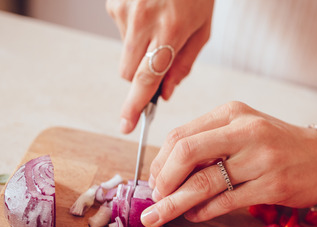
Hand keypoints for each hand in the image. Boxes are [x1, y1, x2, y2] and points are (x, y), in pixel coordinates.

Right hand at [106, 0, 213, 133]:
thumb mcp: (203, 29)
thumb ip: (184, 64)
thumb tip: (164, 94)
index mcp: (170, 31)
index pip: (146, 79)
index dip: (134, 105)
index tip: (125, 125)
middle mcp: (142, 21)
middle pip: (128, 73)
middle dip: (141, 77)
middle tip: (159, 63)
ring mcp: (124, 11)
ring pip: (125, 53)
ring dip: (140, 50)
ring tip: (159, 24)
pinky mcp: (113, 4)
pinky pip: (122, 32)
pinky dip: (134, 29)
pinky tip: (149, 10)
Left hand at [140, 102, 316, 226]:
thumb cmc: (279, 146)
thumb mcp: (244, 130)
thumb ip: (210, 143)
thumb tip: (166, 172)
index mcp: (232, 114)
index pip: (181, 136)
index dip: (160, 162)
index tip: (154, 181)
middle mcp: (245, 131)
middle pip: (186, 154)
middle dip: (162, 182)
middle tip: (153, 201)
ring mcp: (260, 159)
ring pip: (203, 183)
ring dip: (175, 203)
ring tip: (159, 217)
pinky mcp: (272, 186)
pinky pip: (226, 201)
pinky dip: (203, 211)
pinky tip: (194, 215)